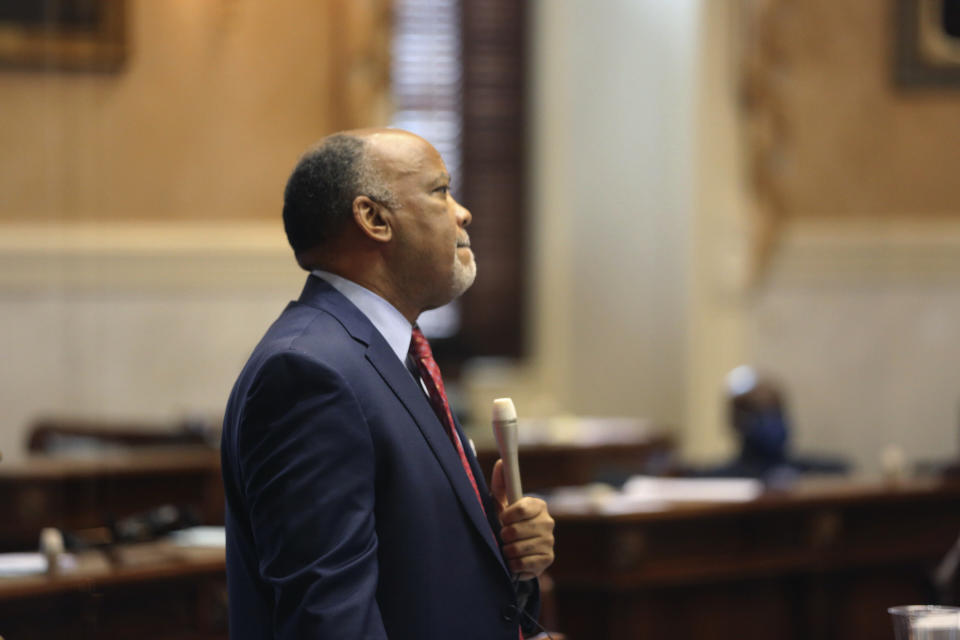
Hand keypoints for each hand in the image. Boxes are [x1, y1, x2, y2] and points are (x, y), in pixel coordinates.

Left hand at [490, 459, 554, 579]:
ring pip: (518, 548)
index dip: (506, 516)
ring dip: (507, 550)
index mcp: (538, 505)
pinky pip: (523, 564)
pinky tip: (514, 560)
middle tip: (503, 535)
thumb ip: (501, 484)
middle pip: (516, 531)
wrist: (517, 550)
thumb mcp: (501, 503)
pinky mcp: (548, 559)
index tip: (502, 518)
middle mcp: (548, 522)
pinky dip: (513, 564)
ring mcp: (549, 542)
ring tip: (507, 547)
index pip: (521, 509)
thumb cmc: (506, 522)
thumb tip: (501, 462)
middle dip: (504, 535)